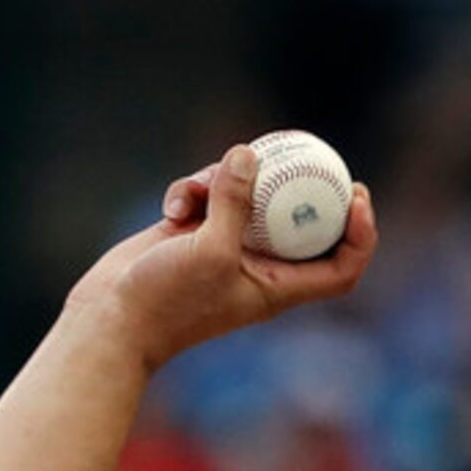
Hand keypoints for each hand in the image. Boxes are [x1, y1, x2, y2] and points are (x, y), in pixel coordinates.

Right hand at [64, 142, 378, 371]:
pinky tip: (173, 205)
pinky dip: (194, 190)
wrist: (111, 319)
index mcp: (278, 287)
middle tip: (308, 151)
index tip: (356, 194)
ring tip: (201, 187)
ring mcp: (225, 248)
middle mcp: (259, 268)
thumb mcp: (208, 249)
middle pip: (301, 224)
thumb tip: (249, 153)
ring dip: (228, 181)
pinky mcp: (193, 233)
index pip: (339, 267)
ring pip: (249, 199)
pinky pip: (209, 196)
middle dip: (302, 187)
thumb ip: (233, 201)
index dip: (359, 234)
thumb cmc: (166, 301)